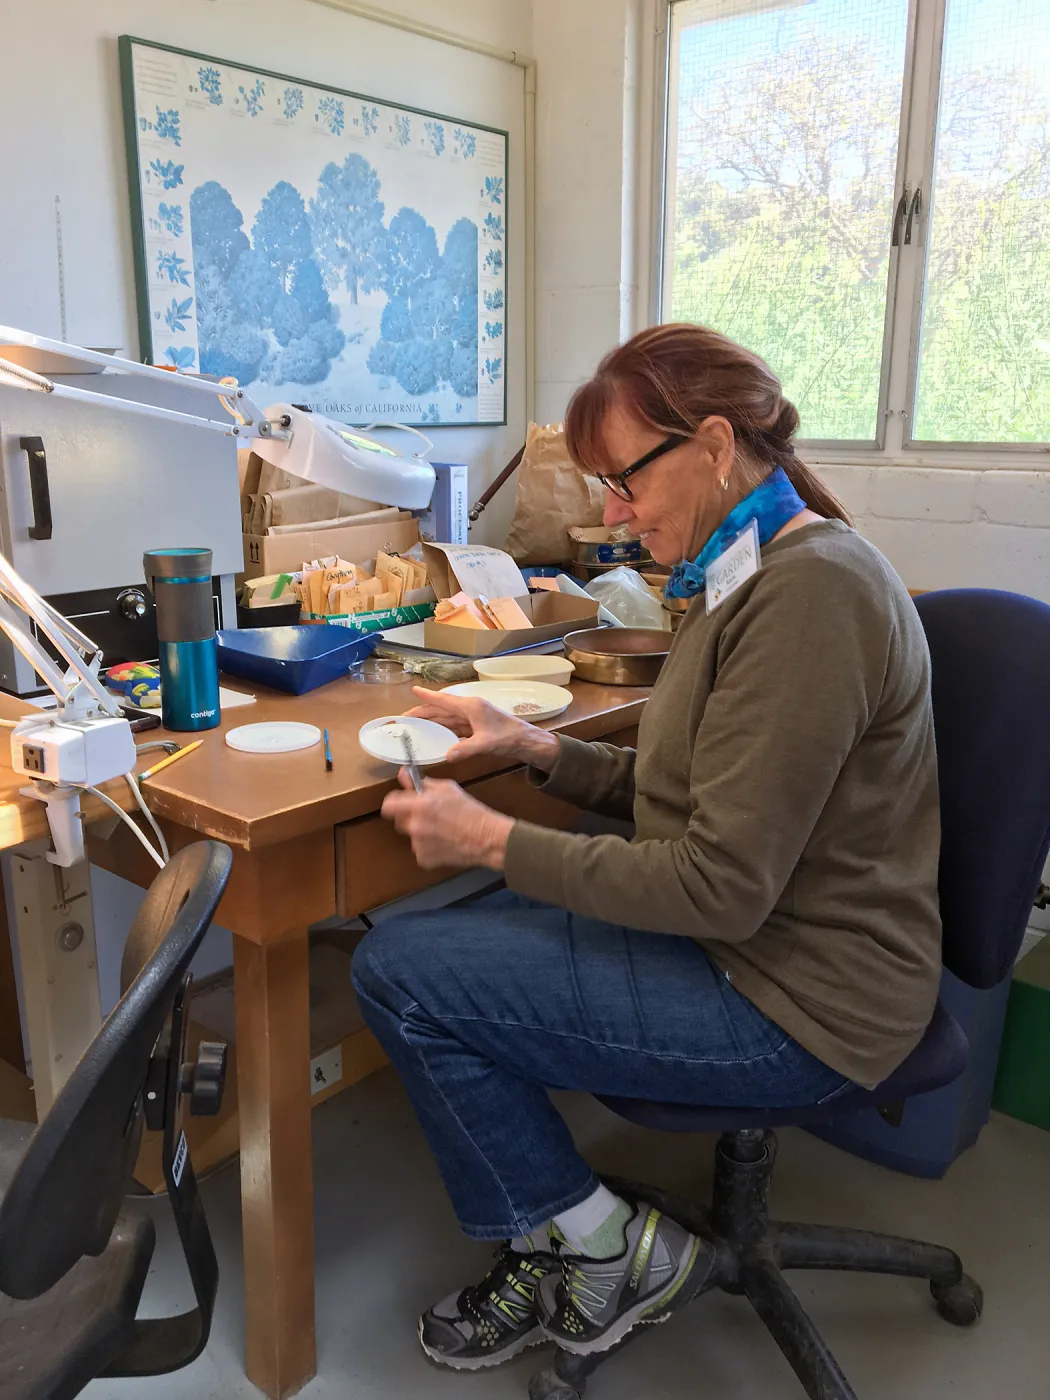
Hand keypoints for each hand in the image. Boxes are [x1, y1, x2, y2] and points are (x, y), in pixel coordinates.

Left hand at [381, 770, 513, 869]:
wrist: (485, 838)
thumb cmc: (470, 811)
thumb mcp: (448, 789)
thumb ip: (422, 783)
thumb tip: (404, 774)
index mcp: (419, 806)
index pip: (388, 805)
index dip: (393, 802)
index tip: (400, 803)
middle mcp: (415, 826)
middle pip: (399, 821)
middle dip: (409, 817)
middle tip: (427, 815)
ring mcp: (418, 845)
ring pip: (411, 836)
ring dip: (420, 832)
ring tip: (441, 830)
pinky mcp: (424, 859)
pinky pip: (420, 850)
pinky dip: (428, 847)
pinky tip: (444, 842)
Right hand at [405, 686, 559, 770]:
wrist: (526, 741)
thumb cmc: (509, 737)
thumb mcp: (487, 744)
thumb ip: (466, 749)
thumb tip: (448, 756)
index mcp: (471, 707)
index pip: (444, 700)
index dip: (428, 696)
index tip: (414, 689)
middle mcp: (470, 709)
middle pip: (442, 709)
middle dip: (424, 712)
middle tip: (406, 717)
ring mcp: (473, 718)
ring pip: (447, 718)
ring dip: (432, 721)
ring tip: (416, 725)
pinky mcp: (476, 728)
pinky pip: (455, 727)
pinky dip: (443, 730)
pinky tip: (435, 734)